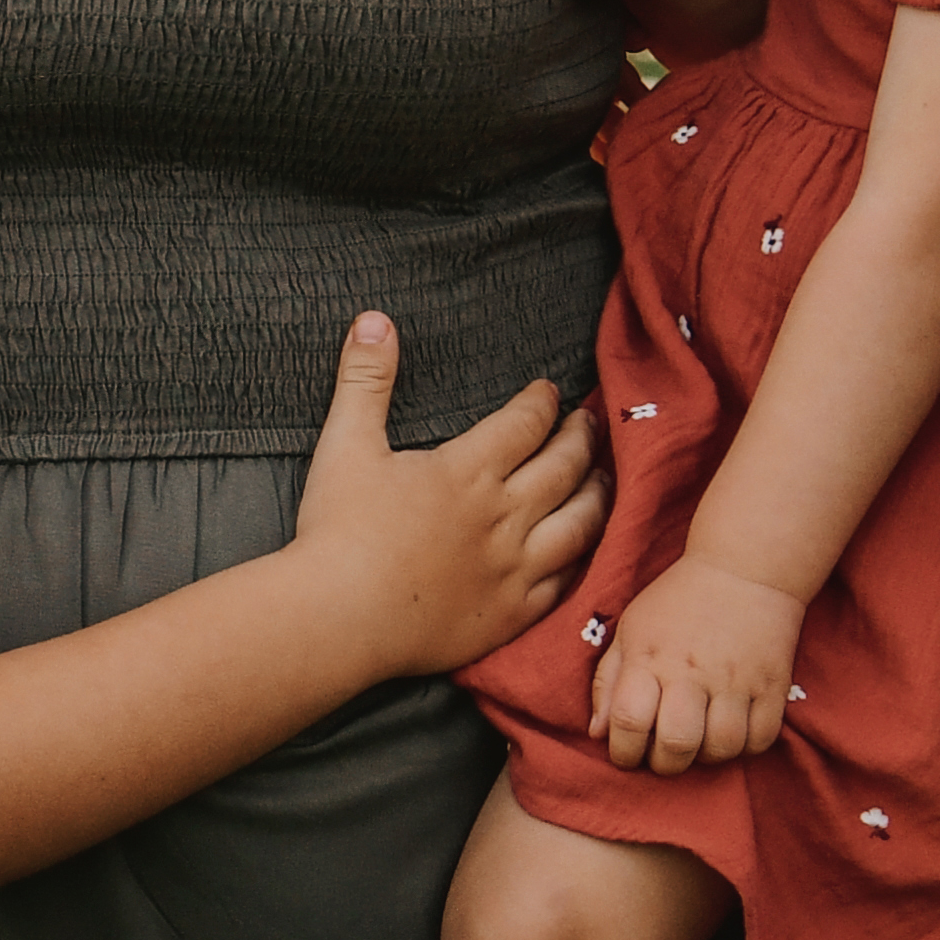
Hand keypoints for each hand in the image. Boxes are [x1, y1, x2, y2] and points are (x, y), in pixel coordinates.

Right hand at [283, 317, 599, 675]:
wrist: (338, 619)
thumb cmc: (337, 531)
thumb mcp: (345, 444)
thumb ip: (364, 380)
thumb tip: (374, 320)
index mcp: (468, 470)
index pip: (526, 423)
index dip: (542, 402)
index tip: (548, 391)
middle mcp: (504, 514)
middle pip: (564, 466)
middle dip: (580, 437)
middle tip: (587, 423)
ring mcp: (514, 567)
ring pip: (580, 523)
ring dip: (597, 493)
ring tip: (602, 477)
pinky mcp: (511, 613)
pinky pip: (564, 582)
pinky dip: (582, 558)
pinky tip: (584, 549)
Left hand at [590, 563, 802, 773]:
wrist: (744, 568)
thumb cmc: (678, 601)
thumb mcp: (631, 629)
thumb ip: (608, 680)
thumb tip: (598, 733)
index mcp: (650, 657)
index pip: (629, 722)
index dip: (623, 752)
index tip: (628, 752)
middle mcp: (692, 672)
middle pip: (676, 744)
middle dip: (665, 763)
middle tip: (665, 753)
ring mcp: (737, 680)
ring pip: (722, 748)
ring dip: (706, 756)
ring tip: (701, 739)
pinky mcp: (773, 685)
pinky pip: (760, 739)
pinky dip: (744, 746)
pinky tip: (732, 730)